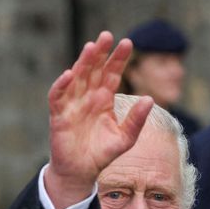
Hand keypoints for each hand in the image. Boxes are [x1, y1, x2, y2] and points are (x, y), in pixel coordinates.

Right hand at [45, 31, 153, 208]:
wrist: (81, 172)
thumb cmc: (102, 154)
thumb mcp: (125, 138)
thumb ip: (136, 120)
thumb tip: (151, 99)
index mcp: (104, 99)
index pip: (111, 73)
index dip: (118, 59)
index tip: (127, 43)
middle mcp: (88, 97)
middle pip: (94, 69)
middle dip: (100, 53)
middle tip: (107, 35)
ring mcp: (72, 104)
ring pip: (77, 77)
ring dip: (83, 62)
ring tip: (91, 47)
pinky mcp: (59, 115)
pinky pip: (58, 96)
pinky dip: (61, 85)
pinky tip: (69, 74)